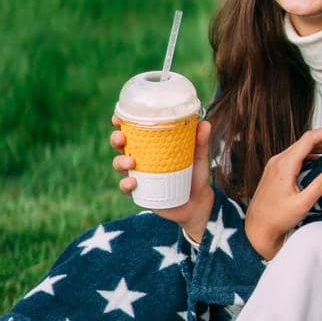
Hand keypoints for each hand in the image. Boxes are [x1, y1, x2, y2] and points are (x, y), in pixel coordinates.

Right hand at [110, 116, 214, 243]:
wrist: (198, 203)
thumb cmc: (195, 175)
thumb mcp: (199, 156)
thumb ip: (201, 141)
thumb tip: (205, 124)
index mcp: (152, 144)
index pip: (133, 130)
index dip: (122, 122)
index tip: (118, 118)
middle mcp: (141, 158)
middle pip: (120, 145)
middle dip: (116, 139)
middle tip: (121, 138)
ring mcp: (138, 175)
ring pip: (119, 164)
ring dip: (120, 161)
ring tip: (131, 162)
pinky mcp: (140, 191)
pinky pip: (126, 187)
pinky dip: (126, 184)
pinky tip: (134, 182)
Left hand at [244, 125, 321, 261]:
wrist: (257, 229)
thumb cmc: (277, 219)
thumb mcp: (302, 204)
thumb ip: (320, 186)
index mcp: (285, 164)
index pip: (309, 139)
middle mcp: (279, 160)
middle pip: (307, 142)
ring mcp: (276, 165)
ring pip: (302, 149)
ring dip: (321, 148)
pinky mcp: (276, 171)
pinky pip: (296, 157)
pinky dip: (312, 156)